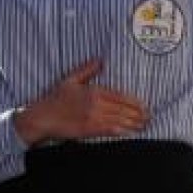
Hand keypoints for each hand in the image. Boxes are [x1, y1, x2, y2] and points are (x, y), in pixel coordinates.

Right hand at [13, 59, 148, 145]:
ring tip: (144, 126)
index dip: (135, 102)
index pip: (120, 96)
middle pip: (123, 109)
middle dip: (138, 114)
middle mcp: (96, 104)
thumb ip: (87, 69)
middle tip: (149, 117)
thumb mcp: (70, 80)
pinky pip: (109, 131)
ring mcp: (93, 118)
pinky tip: (130, 133)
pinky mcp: (89, 130)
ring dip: (134, 124)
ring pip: (119, 121)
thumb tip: (100, 59)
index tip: (145, 106)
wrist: (43, 117)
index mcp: (94, 91)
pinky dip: (122, 131)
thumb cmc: (55, 99)